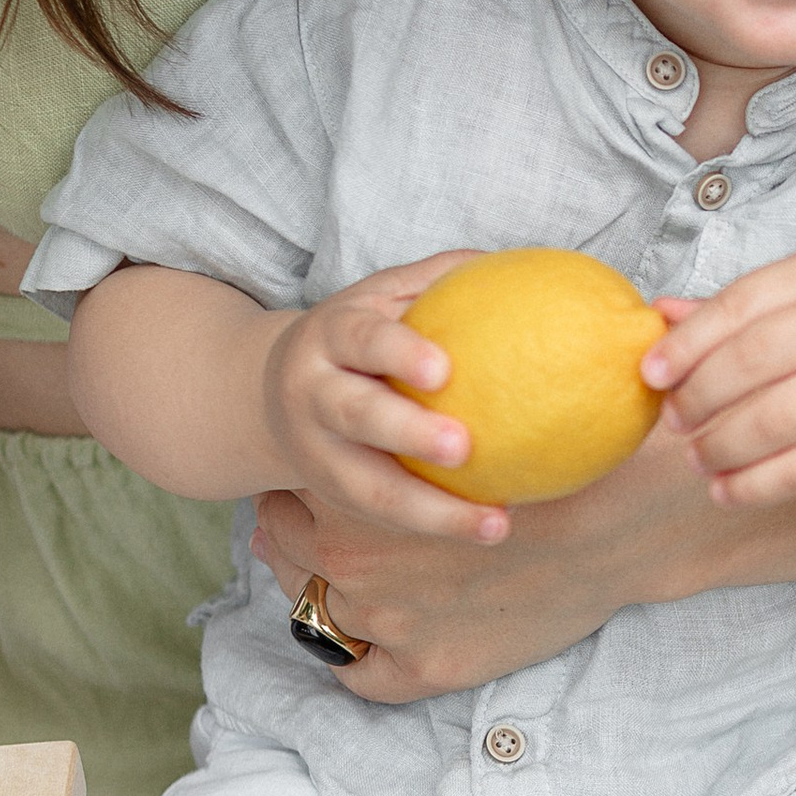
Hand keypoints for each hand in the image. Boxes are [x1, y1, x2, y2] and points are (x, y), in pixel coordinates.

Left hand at [251, 422, 732, 700]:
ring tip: (334, 585)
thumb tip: (460, 315)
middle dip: (290, 538)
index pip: (292, 490)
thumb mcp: (493, 414)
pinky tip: (370, 645)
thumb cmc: (568, 460)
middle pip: (286, 551)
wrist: (625, 529)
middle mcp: (352, 564)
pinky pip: (362, 677)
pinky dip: (360, 662)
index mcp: (354, 492)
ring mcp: (386, 624)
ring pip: (316, 616)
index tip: (306, 485)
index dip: (296, 487)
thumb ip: (453, 384)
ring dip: (319, 598)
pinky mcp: (426, 669)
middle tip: (306, 529)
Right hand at [256, 252, 507, 544]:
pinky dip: (438, 526)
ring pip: (370, 489)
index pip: (362, 339)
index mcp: (331, 335)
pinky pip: (387, 518)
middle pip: (357, 415)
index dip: (397, 353)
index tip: (442, 370)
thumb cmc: (358, 336)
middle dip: (408, 433)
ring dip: (434, 511)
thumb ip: (442, 279)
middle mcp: (315, 394)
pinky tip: (493, 529)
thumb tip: (524, 266)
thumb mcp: (384, 296)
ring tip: (497, 525)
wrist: (271, 392)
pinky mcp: (335, 496)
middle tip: (464, 447)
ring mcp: (319, 453)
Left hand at [644, 251, 795, 507]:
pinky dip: (755, 486)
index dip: (686, 345)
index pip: (737, 308)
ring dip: (720, 448)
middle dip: (698, 400)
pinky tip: (725, 490)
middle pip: (750, 364)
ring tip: (696, 457)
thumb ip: (731, 309)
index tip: (650, 374)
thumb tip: (657, 315)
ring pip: (773, 422)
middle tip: (675, 421)